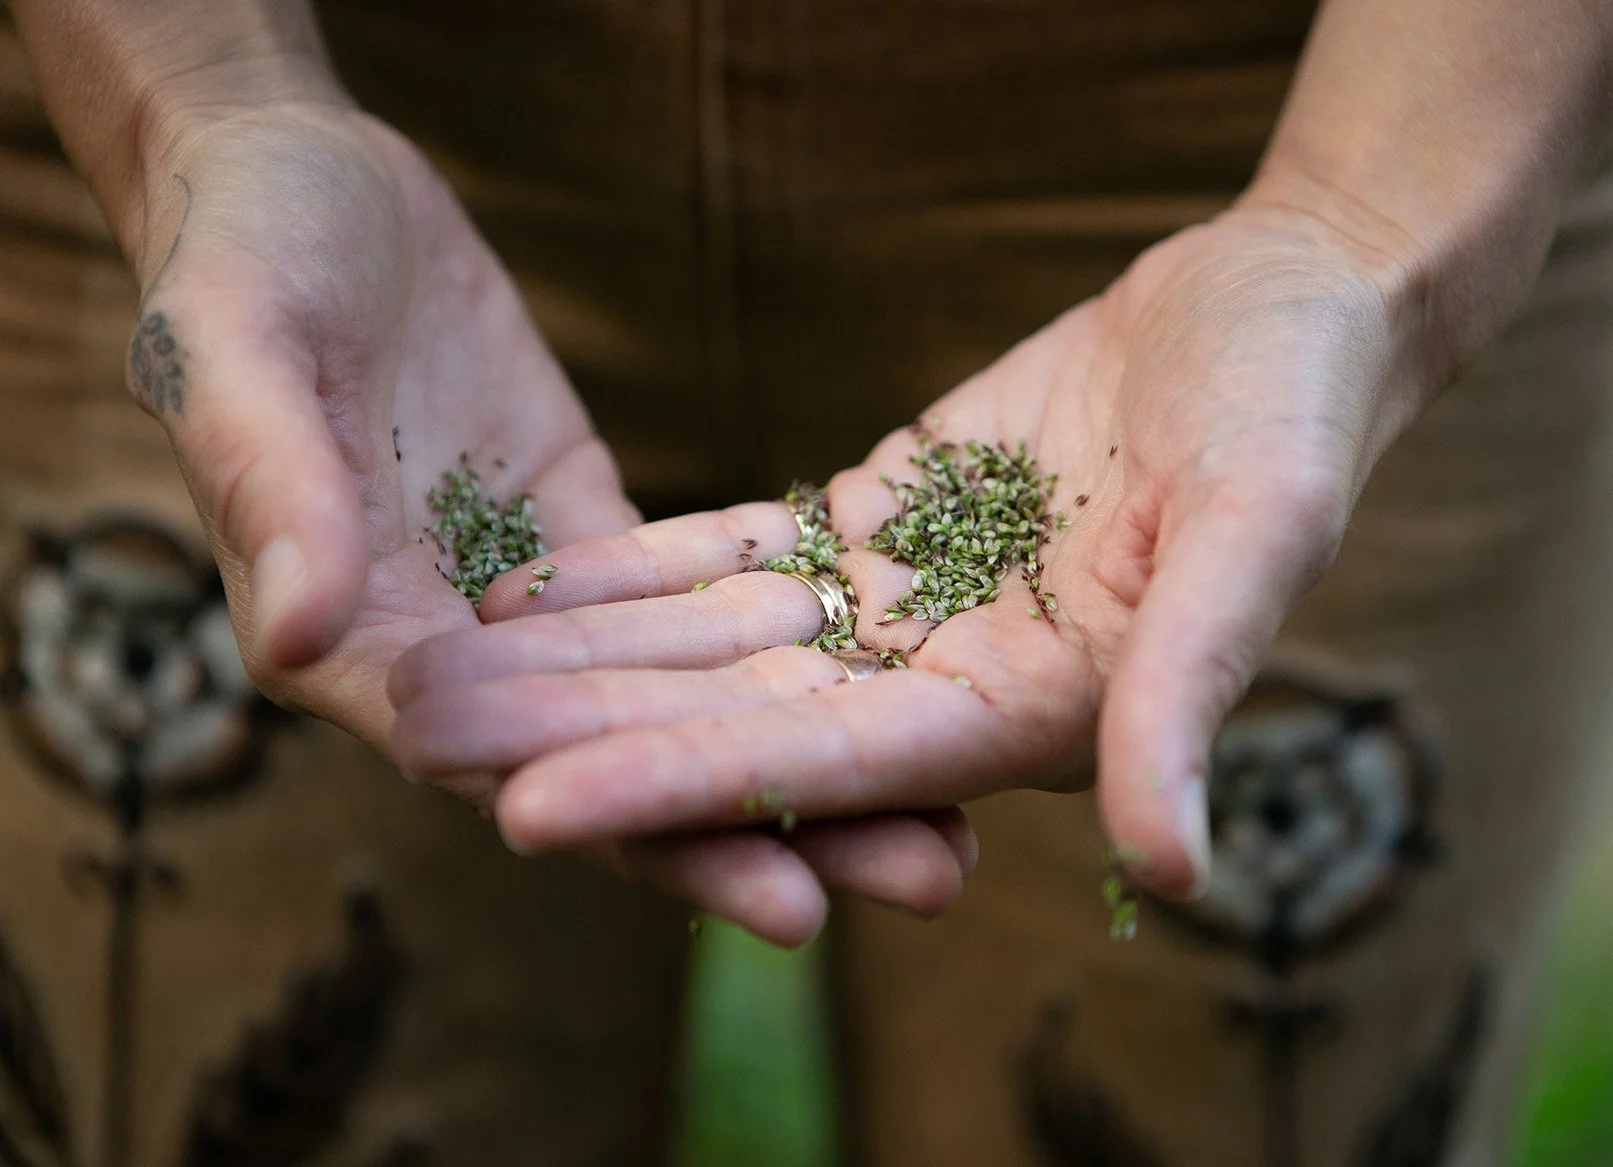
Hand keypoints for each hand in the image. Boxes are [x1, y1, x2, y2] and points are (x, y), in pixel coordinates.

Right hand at [126, 100, 972, 943]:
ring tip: (953, 821)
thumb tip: (300, 639)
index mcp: (365, 644)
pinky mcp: (591, 524)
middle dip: (779, 826)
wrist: (297, 177)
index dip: (659, 837)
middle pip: (634, 759)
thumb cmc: (237, 253)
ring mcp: (539, 594)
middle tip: (931, 881)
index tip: (789, 903)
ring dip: (806, 753)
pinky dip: (784, 641)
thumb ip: (271, 488)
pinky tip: (892, 675)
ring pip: (681, 691)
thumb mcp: (235, 352)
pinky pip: (698, 599)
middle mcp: (462, 651)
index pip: (527, 773)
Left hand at [388, 202, 1437, 900]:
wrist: (1287, 305)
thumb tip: (1176, 873)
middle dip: (584, 732)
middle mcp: (956, 678)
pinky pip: (742, 552)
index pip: (829, 767)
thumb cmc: (1298, 411)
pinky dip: (641, 569)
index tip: (537, 810)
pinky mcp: (886, 518)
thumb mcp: (1261, 532)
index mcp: (1034, 712)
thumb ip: (1191, 694)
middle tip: (424, 744)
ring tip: (439, 671)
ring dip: (583, 656)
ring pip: (719, 641)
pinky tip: (534, 582)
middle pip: (739, 716)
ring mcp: (912, 601)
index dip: (681, 784)